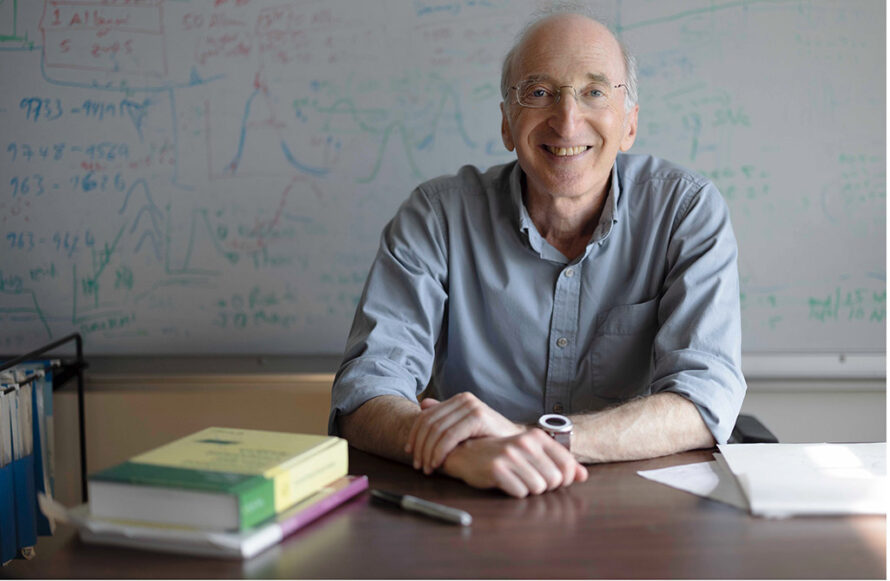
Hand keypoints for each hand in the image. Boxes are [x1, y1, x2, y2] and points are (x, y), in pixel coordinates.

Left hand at [405, 392, 523, 473]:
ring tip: (427, 467)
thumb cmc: (490, 438)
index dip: (414, 434)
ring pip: (437, 430)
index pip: (426, 415)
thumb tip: (423, 405)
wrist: (517, 444)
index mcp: (458, 399)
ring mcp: (472, 406)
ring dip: (428, 451)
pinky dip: (440, 451)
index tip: (409, 452)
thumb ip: (445, 416)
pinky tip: (438, 463)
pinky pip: (450, 436)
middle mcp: (464, 399)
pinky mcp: (478, 417)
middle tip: (417, 464)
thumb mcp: (464, 427)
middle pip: (429, 423)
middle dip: (420, 446)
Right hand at [440, 430, 587, 497]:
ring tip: (515, 480)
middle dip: (544, 487)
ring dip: (528, 490)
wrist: (466, 452)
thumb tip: (583, 476)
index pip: (567, 466)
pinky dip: (514, 492)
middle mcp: (525, 443)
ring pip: (538, 488)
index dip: (562, 480)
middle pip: (554, 480)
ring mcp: (510, 455)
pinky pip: (519, 493)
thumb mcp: (531, 452)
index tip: (549, 479)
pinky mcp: (496, 469)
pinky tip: (504, 483)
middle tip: (527, 479)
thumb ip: (560, 462)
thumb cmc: (502, 454)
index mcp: (536, 436)